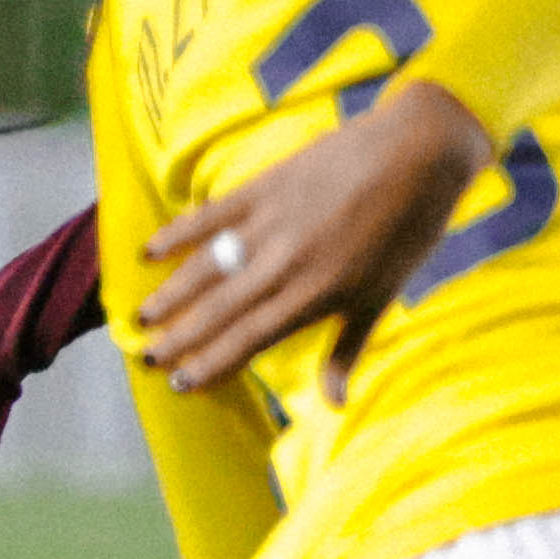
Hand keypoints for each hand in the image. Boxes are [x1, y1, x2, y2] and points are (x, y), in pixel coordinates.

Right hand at [134, 76, 498, 395]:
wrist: (418, 153)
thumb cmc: (407, 231)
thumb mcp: (382, 297)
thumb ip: (349, 349)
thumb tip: (334, 404)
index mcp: (315, 296)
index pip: (249, 339)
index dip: (211, 363)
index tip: (180, 383)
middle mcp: (286, 264)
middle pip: (220, 310)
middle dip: (179, 338)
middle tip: (146, 358)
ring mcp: (272, 223)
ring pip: (208, 267)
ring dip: (171, 294)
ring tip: (140, 317)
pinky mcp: (266, 186)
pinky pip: (212, 214)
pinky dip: (179, 232)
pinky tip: (148, 250)